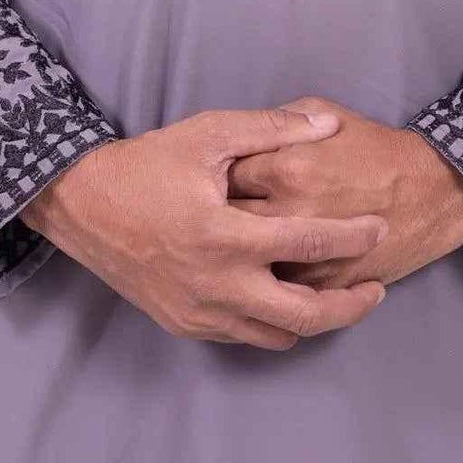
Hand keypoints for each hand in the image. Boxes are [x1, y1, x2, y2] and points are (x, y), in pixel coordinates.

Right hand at [20, 105, 390, 349]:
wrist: (82, 205)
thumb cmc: (147, 164)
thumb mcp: (208, 134)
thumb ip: (272, 129)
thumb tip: (327, 125)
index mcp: (226, 236)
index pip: (309, 244)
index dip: (353, 238)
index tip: (379, 228)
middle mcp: (216, 285)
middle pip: (304, 316)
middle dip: (349, 307)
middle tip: (376, 288)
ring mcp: (200, 312)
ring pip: (277, 337)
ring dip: (314, 321)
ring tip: (339, 297)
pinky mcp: (185, 324)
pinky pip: (244, 336)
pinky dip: (274, 324)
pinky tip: (287, 299)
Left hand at [226, 96, 462, 290]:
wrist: (432, 189)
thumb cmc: (376, 147)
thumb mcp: (328, 114)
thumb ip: (281, 123)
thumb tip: (242, 139)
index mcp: (286, 168)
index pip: (226, 177)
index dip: (216, 179)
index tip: (214, 181)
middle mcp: (290, 214)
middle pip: (229, 226)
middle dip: (217, 221)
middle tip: (218, 218)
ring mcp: (308, 257)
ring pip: (250, 268)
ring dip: (238, 260)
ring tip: (235, 248)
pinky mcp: (326, 286)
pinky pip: (280, 293)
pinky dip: (267, 285)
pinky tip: (261, 273)